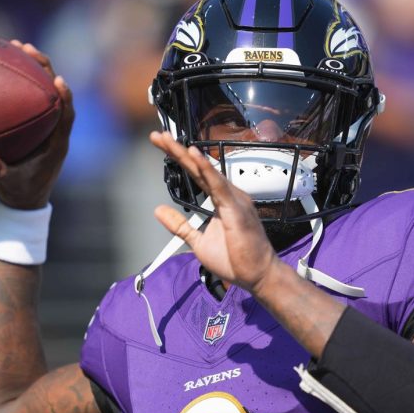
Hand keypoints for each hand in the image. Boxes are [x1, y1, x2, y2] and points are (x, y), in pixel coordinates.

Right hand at [0, 41, 73, 209]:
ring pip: (45, 91)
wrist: (27, 199)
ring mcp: (48, 126)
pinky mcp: (38, 124)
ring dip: (35, 69)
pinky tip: (4, 67)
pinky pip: (32, 98)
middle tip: (27, 48)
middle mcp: (56, 130)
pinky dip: (22, 82)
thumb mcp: (8, 183)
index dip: (65, 97)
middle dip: (45, 69)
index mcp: (57, 144)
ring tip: (17, 46)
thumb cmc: (20, 191)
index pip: (66, 116)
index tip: (59, 80)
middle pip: (56, 93)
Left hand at [149, 131, 282, 292]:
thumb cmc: (235, 260)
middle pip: (198, 168)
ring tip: (167, 140)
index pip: (196, 175)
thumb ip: (180, 225)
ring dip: (186, 155)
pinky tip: (194, 156)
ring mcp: (234, 200)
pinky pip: (219, 186)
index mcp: (221, 201)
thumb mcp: (198, 242)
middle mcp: (228, 195)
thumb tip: (159, 210)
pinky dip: (206, 169)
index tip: (161, 145)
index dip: (179, 159)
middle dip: (176, 150)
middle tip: (157, 136)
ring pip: (206, 171)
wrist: (256, 276)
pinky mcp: (237, 209)